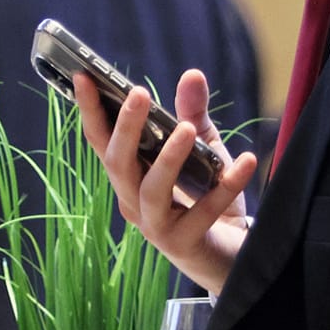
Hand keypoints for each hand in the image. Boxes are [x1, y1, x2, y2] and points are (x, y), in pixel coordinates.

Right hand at [76, 68, 256, 296]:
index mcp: (128, 177)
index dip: (90, 109)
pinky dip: (226, 186)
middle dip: (125, 127)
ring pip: (151, 190)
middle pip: (118, 164)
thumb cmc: (206, 199)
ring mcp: (155, 226)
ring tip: (187, 129)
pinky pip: (203, 212)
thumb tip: (192, 74)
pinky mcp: (184, 243)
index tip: (83, 75)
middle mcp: (132, 202)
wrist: (227, 255)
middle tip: (138, 93)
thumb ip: (193, 115)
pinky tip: (246, 161)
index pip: (101, 141)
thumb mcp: (202, 151)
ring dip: (168, 158)